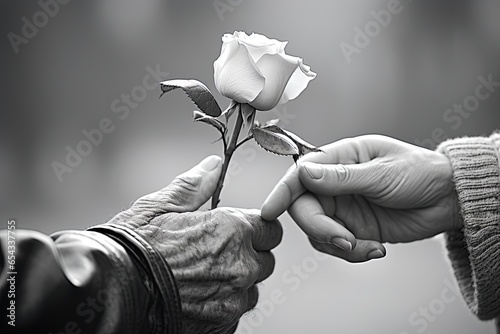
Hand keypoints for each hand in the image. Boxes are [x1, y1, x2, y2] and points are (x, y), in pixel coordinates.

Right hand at [112, 156, 281, 333]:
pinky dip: (224, 304)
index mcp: (231, 231)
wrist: (110, 293)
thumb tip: (214, 166)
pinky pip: (236, 312)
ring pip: (252, 289)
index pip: (271, 229)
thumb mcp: (159, 206)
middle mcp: (240, 266)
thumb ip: (194, 186)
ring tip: (204, 277)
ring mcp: (232, 299)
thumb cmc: (132, 246)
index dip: (256, 228)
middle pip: (265, 260)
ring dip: (237, 282)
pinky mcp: (221, 324)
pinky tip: (198, 297)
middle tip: (217, 253)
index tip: (240, 231)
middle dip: (248, 255)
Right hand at [261, 135, 459, 262]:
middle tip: (344, 240)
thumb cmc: (419, 172)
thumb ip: (342, 177)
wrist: (447, 200)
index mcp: (339, 158)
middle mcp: (335, 184)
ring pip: (317, 232)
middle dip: (320, 229)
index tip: (269, 211)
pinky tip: (376, 250)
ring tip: (367, 247)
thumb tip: (304, 173)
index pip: (300, 175)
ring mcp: (342, 209)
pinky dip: (353, 254)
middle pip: (304, 209)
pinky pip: (337, 247)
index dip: (282, 192)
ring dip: (339, 245)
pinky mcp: (353, 230)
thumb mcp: (382, 172)